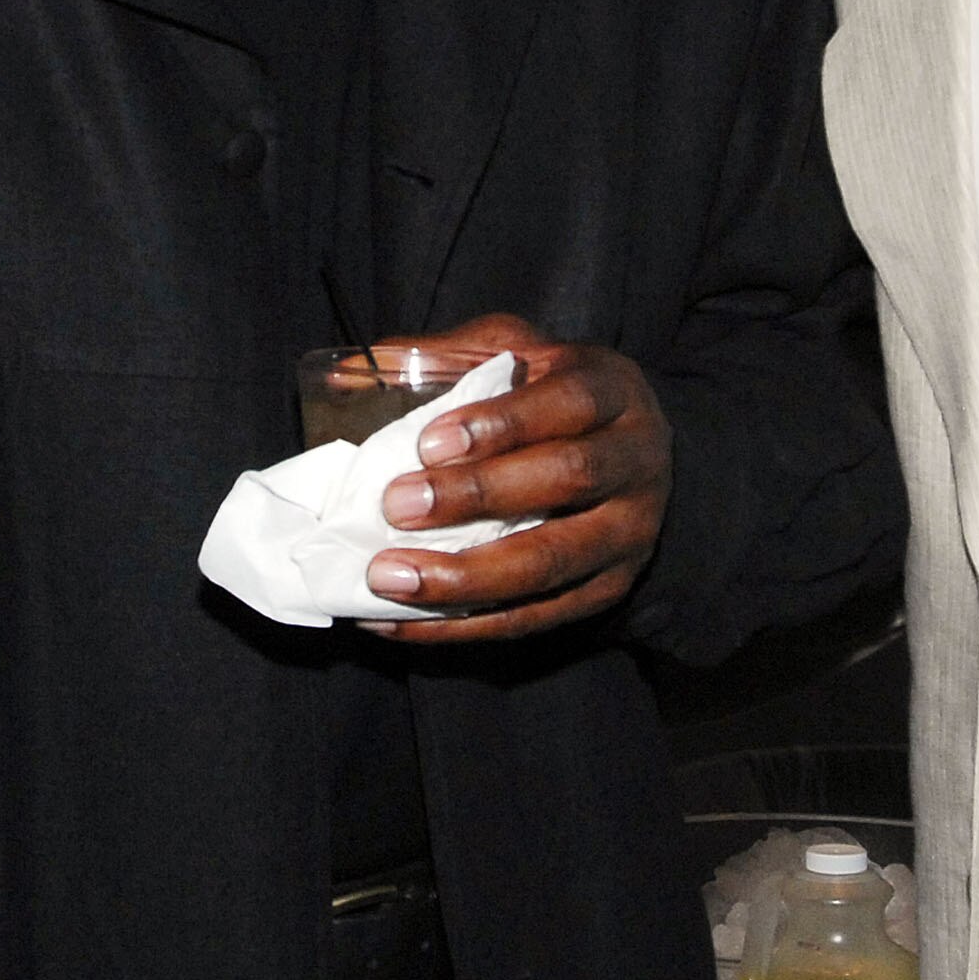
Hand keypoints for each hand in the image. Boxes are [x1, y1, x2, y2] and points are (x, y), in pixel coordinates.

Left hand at [361, 313, 671, 641]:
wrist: (629, 457)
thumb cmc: (549, 396)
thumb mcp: (512, 352)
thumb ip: (441, 357)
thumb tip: (343, 375)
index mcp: (612, 390)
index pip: (567, 403)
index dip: (502, 423)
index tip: (429, 442)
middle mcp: (635, 462)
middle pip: (567, 478)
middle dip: (476, 495)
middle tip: (395, 506)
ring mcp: (628, 535)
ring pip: (550, 563)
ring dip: (463, 576)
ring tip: (387, 577)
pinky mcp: (607, 591)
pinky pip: (534, 618)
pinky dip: (461, 627)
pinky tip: (395, 621)